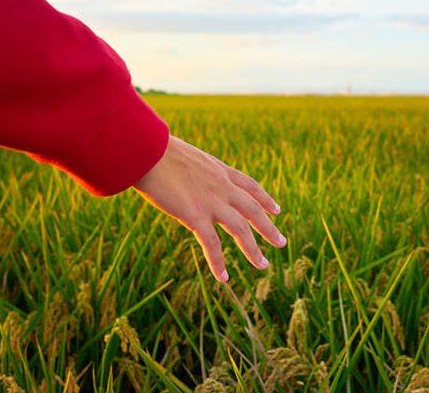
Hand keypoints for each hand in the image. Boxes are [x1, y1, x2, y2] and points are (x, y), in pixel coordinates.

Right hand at [133, 135, 284, 282]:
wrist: (146, 150)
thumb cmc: (155, 150)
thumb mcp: (185, 157)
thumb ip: (193, 169)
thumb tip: (184, 174)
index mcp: (220, 170)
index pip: (250, 186)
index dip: (265, 199)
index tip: (276, 210)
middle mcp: (222, 186)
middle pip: (253, 210)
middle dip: (268, 228)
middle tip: (281, 242)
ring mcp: (211, 202)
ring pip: (241, 230)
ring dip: (253, 250)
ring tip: (263, 265)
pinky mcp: (195, 216)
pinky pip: (212, 244)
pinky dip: (218, 263)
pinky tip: (224, 278)